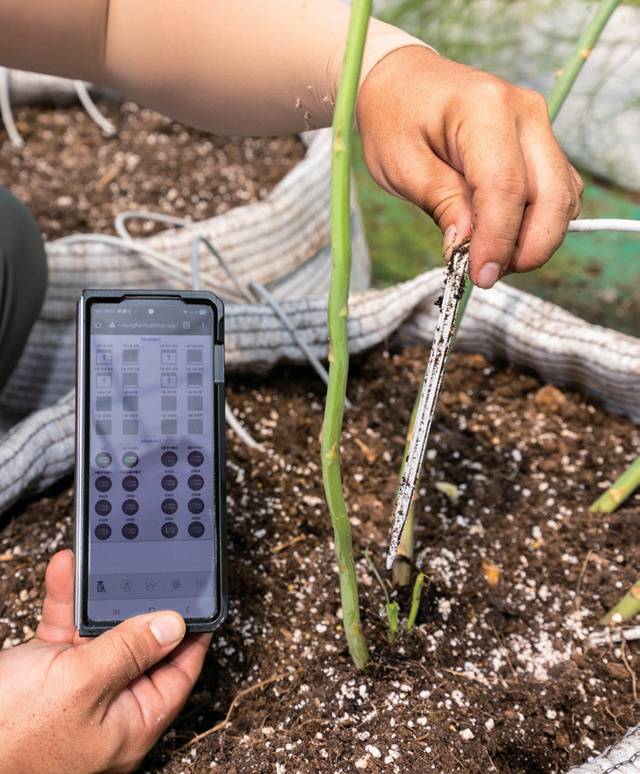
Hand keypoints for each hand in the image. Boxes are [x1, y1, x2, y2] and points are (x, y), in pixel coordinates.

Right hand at [0, 550, 210, 772]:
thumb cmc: (12, 736)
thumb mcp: (83, 684)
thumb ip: (131, 650)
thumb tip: (175, 625)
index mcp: (133, 720)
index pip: (180, 669)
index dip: (193, 631)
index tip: (202, 595)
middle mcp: (110, 702)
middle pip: (142, 643)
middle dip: (141, 601)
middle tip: (151, 564)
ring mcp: (78, 687)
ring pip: (101, 630)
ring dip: (98, 593)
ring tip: (105, 555)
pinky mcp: (48, 672)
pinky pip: (66, 629)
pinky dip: (66, 600)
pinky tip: (66, 570)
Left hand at [356, 46, 582, 287]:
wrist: (402, 82)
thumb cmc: (394, 118)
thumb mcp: (401, 165)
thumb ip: (440, 202)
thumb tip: (467, 245)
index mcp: (484, 109)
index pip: (506, 187)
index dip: (498, 240)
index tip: (481, 277)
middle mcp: (524, 112)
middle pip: (552, 195)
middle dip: (528, 248)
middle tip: (487, 274)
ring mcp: (539, 127)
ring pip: (562, 198)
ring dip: (534, 239)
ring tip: (488, 254)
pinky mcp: (541, 144)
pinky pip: (557, 192)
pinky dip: (537, 223)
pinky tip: (501, 235)